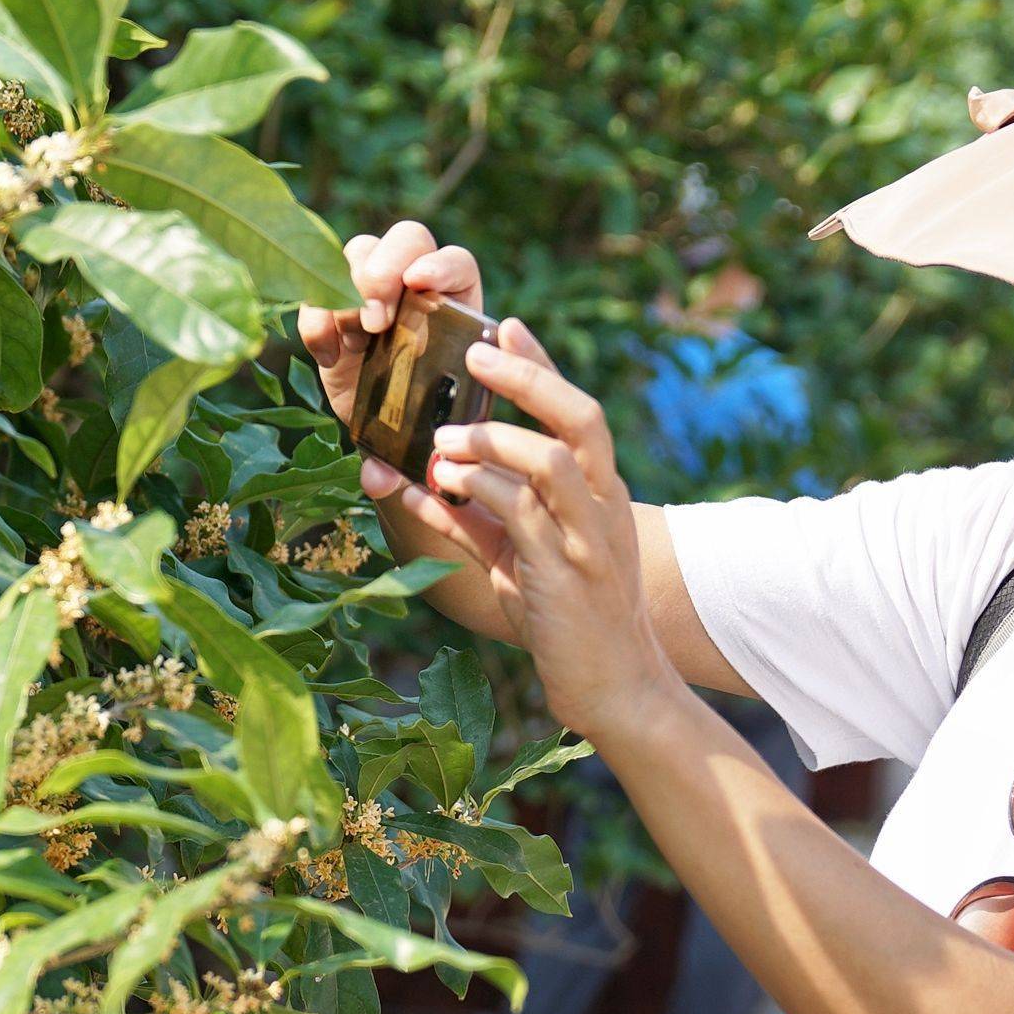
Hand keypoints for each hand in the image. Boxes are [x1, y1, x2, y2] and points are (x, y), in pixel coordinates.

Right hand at [296, 220, 483, 496]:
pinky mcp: (332, 311)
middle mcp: (415, 290)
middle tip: (376, 316)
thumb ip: (409, 456)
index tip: (420, 285)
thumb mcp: (430, 443)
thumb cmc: (427, 432)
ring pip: (358, 253)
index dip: (440, 265)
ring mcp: (371, 294)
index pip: (456, 263)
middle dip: (386, 268)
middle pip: (405, 240)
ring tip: (354, 332)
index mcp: (459, 308)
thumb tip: (378, 477)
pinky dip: (316, 317)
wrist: (392, 435)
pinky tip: (327, 352)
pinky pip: (315, 293)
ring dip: (348, 285)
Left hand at [415, 318, 688, 745]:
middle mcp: (603, 503)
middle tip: (474, 351)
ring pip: (551, 460)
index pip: (574, 411)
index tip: (503, 325)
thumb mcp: (513, 555)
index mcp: (598, 490)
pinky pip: (525, 514)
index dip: (539, 365)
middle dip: (528, 378)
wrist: (614, 687)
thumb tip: (398, 476)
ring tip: (443, 440)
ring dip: (493, 439)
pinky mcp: (568, 573)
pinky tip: (446, 484)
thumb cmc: (563, 618)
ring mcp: (590, 536)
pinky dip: (481, 489)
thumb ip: (466, 513)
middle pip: (579, 417)